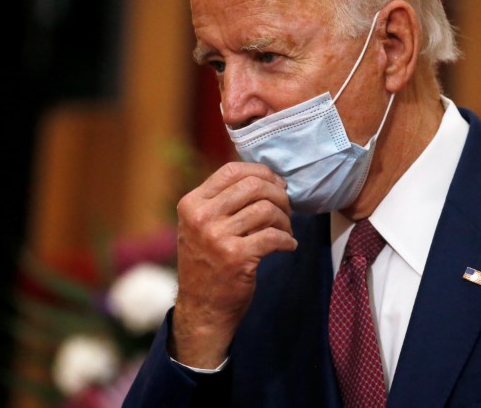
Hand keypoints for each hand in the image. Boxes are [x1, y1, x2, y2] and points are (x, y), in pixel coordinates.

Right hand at [170, 162, 295, 367]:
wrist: (202, 308)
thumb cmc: (208, 263)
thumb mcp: (201, 226)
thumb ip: (222, 200)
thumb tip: (265, 177)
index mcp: (191, 204)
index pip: (231, 171)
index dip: (261, 172)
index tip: (277, 183)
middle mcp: (201, 218)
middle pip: (253, 186)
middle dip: (279, 194)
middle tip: (287, 208)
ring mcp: (217, 238)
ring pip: (266, 209)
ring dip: (285, 219)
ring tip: (286, 230)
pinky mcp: (236, 257)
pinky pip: (274, 236)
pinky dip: (288, 240)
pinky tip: (288, 245)